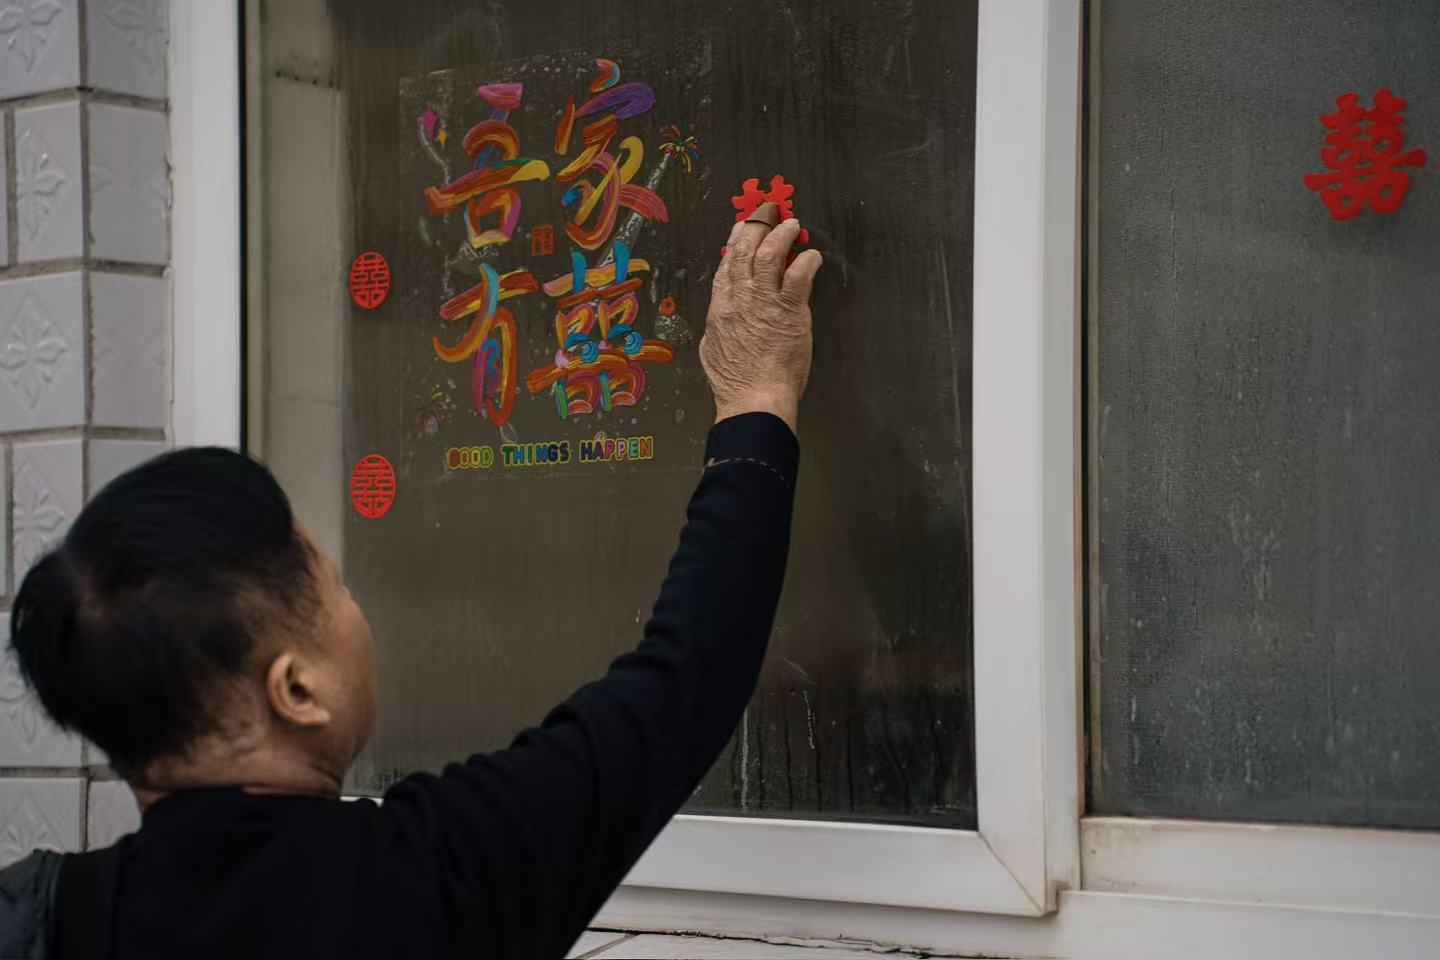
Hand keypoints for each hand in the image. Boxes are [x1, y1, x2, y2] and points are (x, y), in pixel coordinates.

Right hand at [701, 203, 822, 432]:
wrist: (753, 396)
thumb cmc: (735, 382)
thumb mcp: (712, 349)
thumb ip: (717, 328)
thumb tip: (718, 321)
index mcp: (721, 307)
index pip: (726, 264)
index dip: (735, 242)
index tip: (741, 228)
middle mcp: (740, 298)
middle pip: (745, 251)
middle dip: (756, 227)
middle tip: (767, 213)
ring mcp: (763, 302)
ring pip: (770, 255)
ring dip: (781, 235)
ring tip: (791, 225)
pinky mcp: (788, 310)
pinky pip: (798, 275)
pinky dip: (807, 261)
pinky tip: (813, 256)